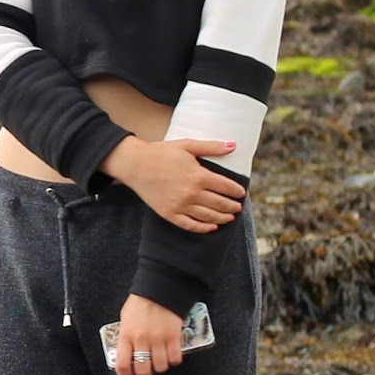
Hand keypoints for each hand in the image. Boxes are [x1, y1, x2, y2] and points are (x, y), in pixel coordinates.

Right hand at [101, 136, 244, 231]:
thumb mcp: (186, 145)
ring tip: (229, 217)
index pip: (226, 187)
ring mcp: (180, 205)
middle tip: (238, 207)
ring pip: (209, 217)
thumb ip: (211, 147)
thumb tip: (233, 146)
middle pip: (220, 204)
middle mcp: (191, 193)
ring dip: (223, 218)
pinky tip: (211, 227)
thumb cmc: (159, 152)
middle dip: (232, 206)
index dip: (236, 191)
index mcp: (198, 175)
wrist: (133, 164)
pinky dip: (204, 228)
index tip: (241, 193)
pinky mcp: (169, 213)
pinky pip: (191, 225)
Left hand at [113, 294, 184, 374]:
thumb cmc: (140, 303)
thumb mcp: (126, 319)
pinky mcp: (174, 337)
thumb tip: (126, 352)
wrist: (158, 290)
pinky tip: (171, 354)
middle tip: (147, 370)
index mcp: (126, 335)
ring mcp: (158, 339)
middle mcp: (141, 340)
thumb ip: (126, 336)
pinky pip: (175, 359)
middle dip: (145, 374)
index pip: (122, 364)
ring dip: (161, 366)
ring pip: (161, 367)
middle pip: (143, 370)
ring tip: (160, 360)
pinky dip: (174, 360)